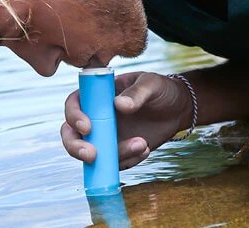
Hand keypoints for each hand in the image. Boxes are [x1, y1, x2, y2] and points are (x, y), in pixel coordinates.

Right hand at [60, 71, 190, 169]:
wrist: (178, 109)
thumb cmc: (161, 89)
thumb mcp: (151, 84)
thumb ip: (137, 92)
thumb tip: (119, 105)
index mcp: (97, 95)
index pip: (74, 104)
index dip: (74, 117)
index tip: (88, 128)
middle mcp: (95, 116)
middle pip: (71, 134)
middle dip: (76, 147)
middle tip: (93, 156)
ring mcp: (106, 136)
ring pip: (92, 154)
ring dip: (114, 156)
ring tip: (143, 145)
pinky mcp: (119, 151)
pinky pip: (114, 164)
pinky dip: (128, 161)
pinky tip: (146, 149)